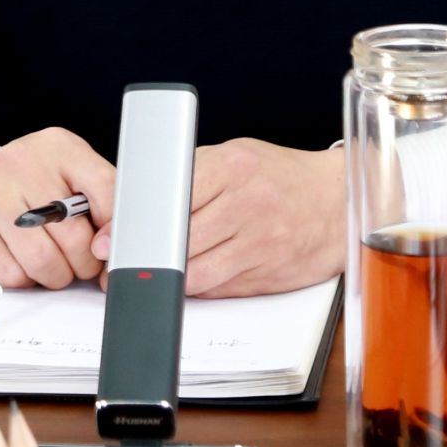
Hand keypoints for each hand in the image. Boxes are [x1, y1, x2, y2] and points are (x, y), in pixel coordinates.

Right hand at [0, 128, 114, 289]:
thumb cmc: (24, 189)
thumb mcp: (66, 178)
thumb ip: (100, 204)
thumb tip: (110, 251)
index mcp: (57, 146)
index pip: (104, 188)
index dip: (114, 228)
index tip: (108, 247)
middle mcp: (21, 163)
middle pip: (76, 236)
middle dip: (83, 262)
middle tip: (76, 259)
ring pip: (45, 262)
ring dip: (55, 275)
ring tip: (49, 261)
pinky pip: (14, 276)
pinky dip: (24, 278)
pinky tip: (17, 258)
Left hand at [94, 138, 344, 298]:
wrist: (337, 201)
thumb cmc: (280, 176)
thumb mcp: (235, 156)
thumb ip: (191, 174)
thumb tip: (137, 199)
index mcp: (233, 166)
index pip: (169, 199)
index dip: (133, 225)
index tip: (110, 241)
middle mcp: (247, 204)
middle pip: (178, 242)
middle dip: (142, 257)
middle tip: (116, 263)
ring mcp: (260, 244)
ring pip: (196, 273)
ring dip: (166, 278)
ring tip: (147, 274)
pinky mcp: (268, 275)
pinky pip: (219, 290)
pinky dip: (197, 288)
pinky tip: (186, 278)